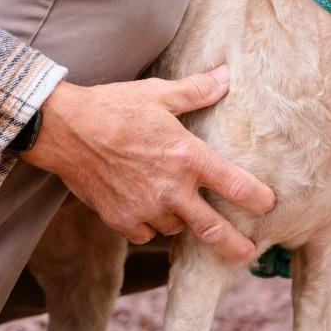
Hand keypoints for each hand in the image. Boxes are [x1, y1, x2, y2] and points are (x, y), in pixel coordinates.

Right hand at [24, 66, 274, 260]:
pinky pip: (147, 234)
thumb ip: (197, 91)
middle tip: (247, 254)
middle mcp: (171, 189)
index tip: (269, 206)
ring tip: (181, 208)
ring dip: (183, 221)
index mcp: (187, 158)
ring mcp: (145, 209)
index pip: (235, 185)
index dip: (257, 199)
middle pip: (212, 229)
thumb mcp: (158, 94)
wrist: (62, 129)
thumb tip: (226, 76)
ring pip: (177, 228)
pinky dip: (152, 226)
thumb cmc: (113, 107)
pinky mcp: (120, 220)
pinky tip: (149, 211)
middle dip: (234, 245)